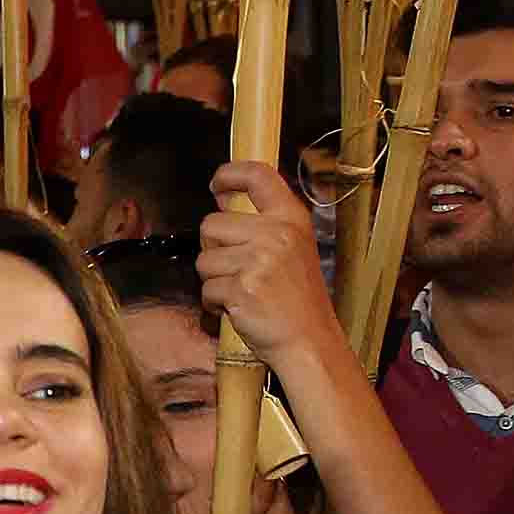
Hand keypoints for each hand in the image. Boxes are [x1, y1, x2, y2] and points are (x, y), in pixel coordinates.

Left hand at [196, 162, 339, 370]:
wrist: (309, 339)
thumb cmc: (297, 297)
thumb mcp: (292, 247)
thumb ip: (262, 222)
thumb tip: (222, 197)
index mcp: (291, 218)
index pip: (258, 175)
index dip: (230, 174)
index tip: (217, 183)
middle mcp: (276, 233)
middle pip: (211, 224)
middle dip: (213, 249)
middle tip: (237, 269)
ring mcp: (258, 260)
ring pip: (204, 259)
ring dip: (214, 279)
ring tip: (242, 290)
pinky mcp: (241, 288)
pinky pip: (207, 289)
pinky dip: (215, 303)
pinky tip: (239, 307)